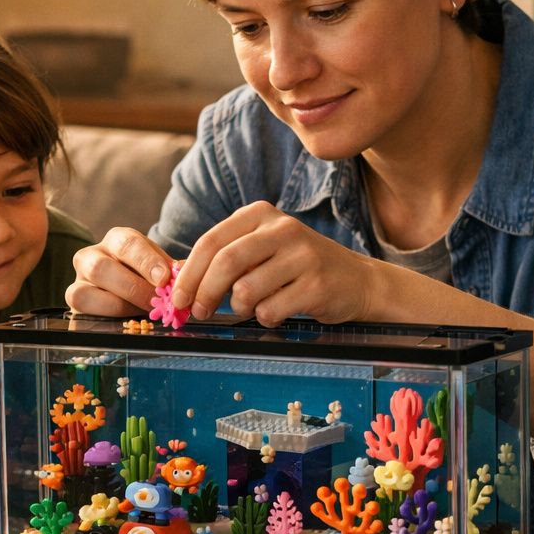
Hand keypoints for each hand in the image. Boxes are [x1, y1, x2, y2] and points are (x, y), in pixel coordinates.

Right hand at [67, 226, 172, 316]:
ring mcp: (78, 282)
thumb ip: (173, 273)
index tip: (164, 278)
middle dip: (133, 287)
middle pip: (101, 267)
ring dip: (119, 306)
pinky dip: (106, 319)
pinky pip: (81, 315)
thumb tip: (185, 278)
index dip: (146, 261)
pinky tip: (128, 322)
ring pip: (84, 293)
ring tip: (144, 313)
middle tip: (156, 302)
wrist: (130, 295)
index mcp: (117, 240)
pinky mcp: (75, 305)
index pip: (127, 243)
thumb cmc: (148, 278)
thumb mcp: (162, 269)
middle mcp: (91, 257)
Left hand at [170, 201, 381, 325]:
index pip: (211, 242)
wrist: (356, 280)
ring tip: (251, 308)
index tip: (177, 298)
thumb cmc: (298, 268)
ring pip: (246, 290)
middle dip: (204, 293)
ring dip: (239, 308)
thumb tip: (177, 282)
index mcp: (261, 215)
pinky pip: (271, 310)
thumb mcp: (263, 249)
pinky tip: (277, 312)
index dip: (188, 273)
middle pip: (225, 262)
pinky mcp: (317, 284)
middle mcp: (282, 229)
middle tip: (198, 312)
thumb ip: (226, 259)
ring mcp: (303, 255)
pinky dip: (265, 318)